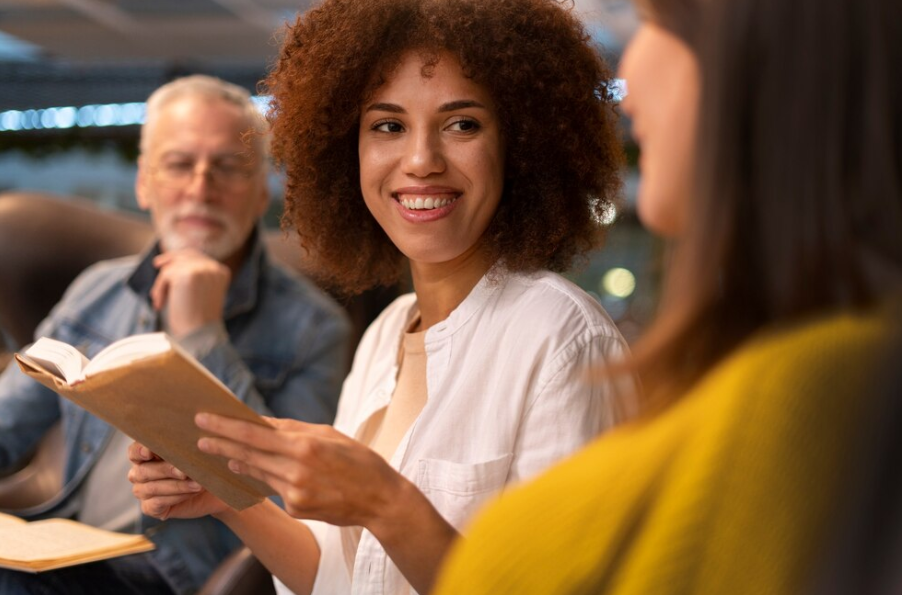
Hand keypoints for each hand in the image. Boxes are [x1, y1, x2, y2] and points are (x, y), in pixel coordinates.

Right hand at [127, 441, 229, 519]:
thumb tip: (185, 441)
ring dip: (177, 486)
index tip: (150, 452)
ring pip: (153, 488)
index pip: (134, 451)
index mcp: (144, 454)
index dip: (140, 451)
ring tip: (198, 484)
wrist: (211, 486)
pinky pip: (158, 503)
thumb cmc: (200, 463)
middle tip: (185, 472)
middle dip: (166, 470)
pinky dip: (177, 497)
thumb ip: (183, 445)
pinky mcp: (149, 508)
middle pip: (144, 471)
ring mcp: (142, 491)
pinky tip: (192, 493)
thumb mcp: (193, 452)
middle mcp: (139, 472)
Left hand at [150, 249, 230, 336]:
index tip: (166, 263)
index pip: (200, 257)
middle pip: (187, 255)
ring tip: (159, 301)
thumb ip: (194, 276)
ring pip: (173, 266)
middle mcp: (214, 268)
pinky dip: (159, 289)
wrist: (200, 335)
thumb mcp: (201, 293)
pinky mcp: (188, 274)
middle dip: (170, 260)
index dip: (182, 258)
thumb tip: (172, 262)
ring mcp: (202, 269)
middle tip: (156, 264)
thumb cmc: (198, 321)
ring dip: (162, 283)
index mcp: (221, 272)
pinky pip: (165, 275)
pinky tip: (160, 304)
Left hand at [195, 414, 404, 528]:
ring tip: (222, 454)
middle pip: (248, 455)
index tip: (203, 419)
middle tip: (199, 437)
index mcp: (304, 446)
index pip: (254, 435)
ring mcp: (294, 494)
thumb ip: (292, 429)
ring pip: (259, 473)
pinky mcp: (296, 510)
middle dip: (221, 445)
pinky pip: (276, 490)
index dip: (225, 427)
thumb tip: (261, 423)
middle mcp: (295, 471)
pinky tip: (263, 473)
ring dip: (239, 463)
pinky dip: (270, 479)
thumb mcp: (329, 434)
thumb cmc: (357, 459)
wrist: (380, 499)